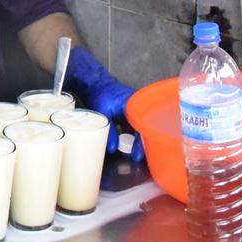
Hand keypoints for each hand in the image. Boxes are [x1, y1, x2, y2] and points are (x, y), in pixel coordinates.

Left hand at [66, 46, 144, 161]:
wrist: (95, 83)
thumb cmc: (100, 94)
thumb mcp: (103, 114)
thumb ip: (110, 131)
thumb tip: (113, 149)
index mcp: (134, 106)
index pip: (143, 127)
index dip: (142, 143)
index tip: (138, 155)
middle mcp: (138, 107)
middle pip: (145, 130)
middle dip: (144, 145)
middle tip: (139, 158)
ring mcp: (136, 110)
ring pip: (141, 129)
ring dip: (140, 141)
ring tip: (137, 155)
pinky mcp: (131, 113)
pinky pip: (136, 126)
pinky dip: (134, 136)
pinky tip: (131, 147)